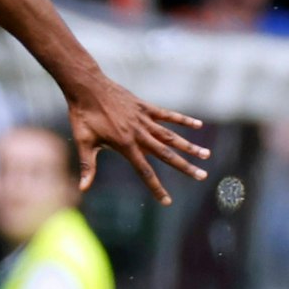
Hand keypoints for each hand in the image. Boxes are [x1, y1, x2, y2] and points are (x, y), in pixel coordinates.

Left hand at [66, 79, 207, 204]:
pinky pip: (167, 115)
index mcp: (125, 145)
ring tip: (206, 154)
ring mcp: (144, 119)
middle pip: (166, 154)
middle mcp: (138, 134)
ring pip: (171, 136)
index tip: (167, 201)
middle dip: (185, 167)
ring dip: (189, 146)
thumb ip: (87, 166)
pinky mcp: (145, 107)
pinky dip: (183, 120)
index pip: (144, 172)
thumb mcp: (82, 142)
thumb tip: (82, 189)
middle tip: (202, 176)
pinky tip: (198, 125)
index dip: (156, 188)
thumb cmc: (82, 116)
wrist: (87, 87)